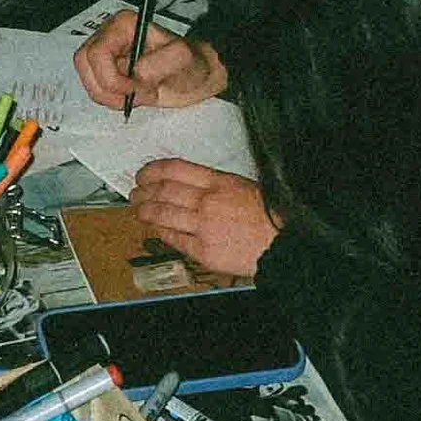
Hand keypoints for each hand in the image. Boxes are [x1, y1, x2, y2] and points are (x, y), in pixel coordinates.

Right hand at [73, 9, 227, 112]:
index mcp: (124, 25)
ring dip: (110, 96)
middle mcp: (110, 37)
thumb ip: (158, 64)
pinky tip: (134, 97)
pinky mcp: (108, 73)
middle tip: (131, 95)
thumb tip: (135, 74)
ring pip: (88, 80)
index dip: (110, 76)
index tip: (132, 88)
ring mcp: (107, 56)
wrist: (196, 76)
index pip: (97, 52)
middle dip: (106, 87)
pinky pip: (96, 90)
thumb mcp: (181, 58)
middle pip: (84, 64)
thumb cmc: (191, 62)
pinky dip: (112, 100)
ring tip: (138, 95)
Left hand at [131, 159, 278, 275]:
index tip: (143, 174)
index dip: (152, 170)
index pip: (175, 169)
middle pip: (164, 191)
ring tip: (138, 210)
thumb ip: (214, 185)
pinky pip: (174, 239)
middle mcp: (208, 202)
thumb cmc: (270, 216)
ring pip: (163, 214)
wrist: (284, 243)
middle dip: (143, 191)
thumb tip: (188, 185)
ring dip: (145, 211)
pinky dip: (160, 232)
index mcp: (220, 182)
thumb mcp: (243, 186)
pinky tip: (155, 229)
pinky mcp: (204, 251)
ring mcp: (204, 227)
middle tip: (135, 192)